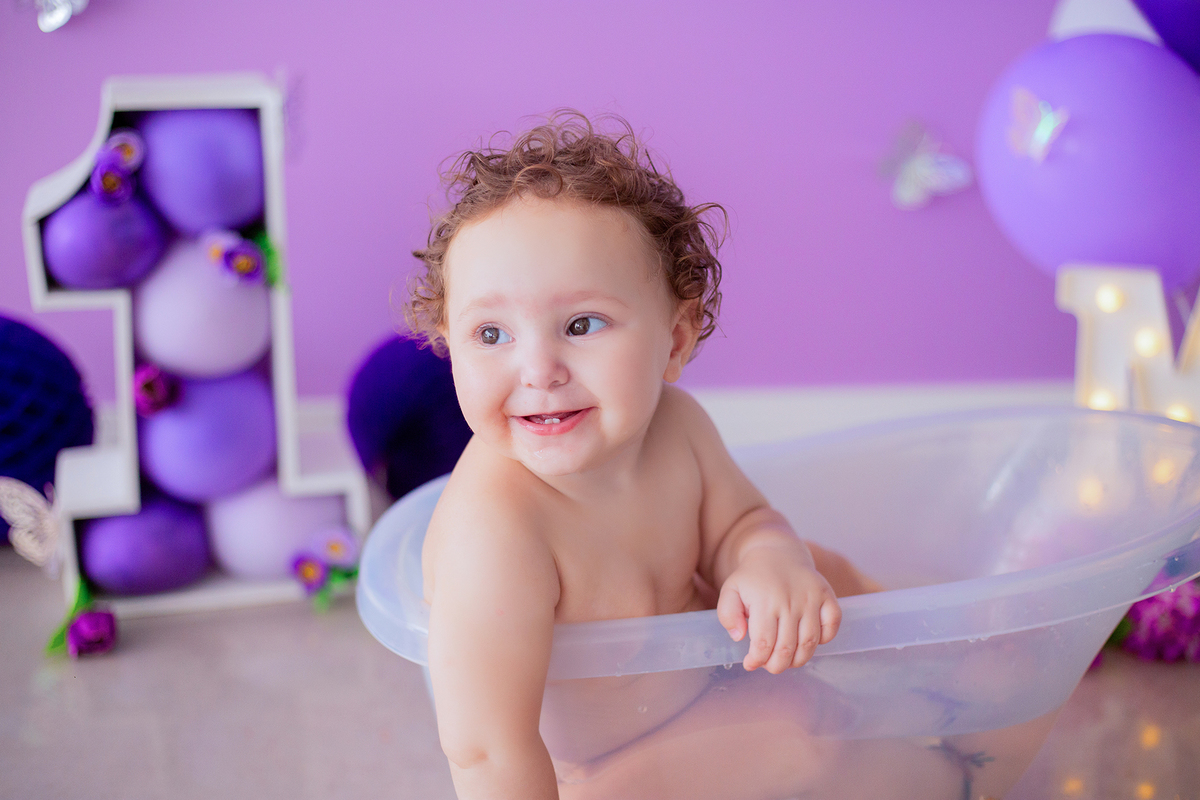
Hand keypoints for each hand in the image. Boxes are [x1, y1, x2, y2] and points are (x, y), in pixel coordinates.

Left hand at [716, 545, 840, 672]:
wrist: (777, 552)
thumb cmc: (752, 578)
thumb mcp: (730, 590)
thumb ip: (727, 614)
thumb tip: (739, 637)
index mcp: (764, 601)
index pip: (764, 644)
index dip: (757, 660)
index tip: (750, 664)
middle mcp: (790, 601)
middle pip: (787, 648)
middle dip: (776, 665)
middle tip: (769, 665)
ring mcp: (811, 598)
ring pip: (810, 643)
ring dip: (798, 659)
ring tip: (787, 659)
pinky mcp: (827, 595)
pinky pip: (832, 625)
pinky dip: (825, 639)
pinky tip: (809, 640)